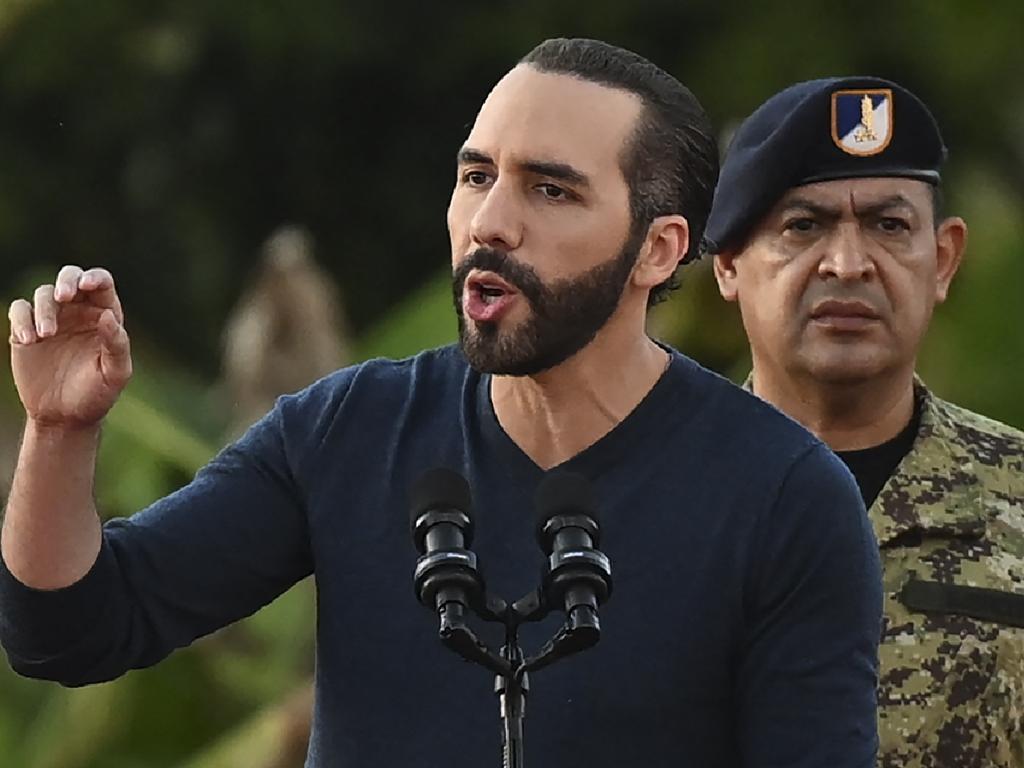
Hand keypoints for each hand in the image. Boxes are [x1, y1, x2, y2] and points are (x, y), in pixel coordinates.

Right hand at [8, 266, 131, 429]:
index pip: (101, 284)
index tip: (87, 285)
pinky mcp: (26, 330)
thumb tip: (108, 315)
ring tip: (47, 334)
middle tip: (64, 296)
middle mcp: (78, 311)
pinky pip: (19, 311)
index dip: (95, 278)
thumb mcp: (115, 373)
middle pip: (69, 277)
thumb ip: (116, 344)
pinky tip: (28, 339)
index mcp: (104, 315)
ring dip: (44, 309)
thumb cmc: (97, 393)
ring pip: (43, 294)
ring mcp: (51, 319)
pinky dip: (21, 319)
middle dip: (66, 280)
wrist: (65, 416)